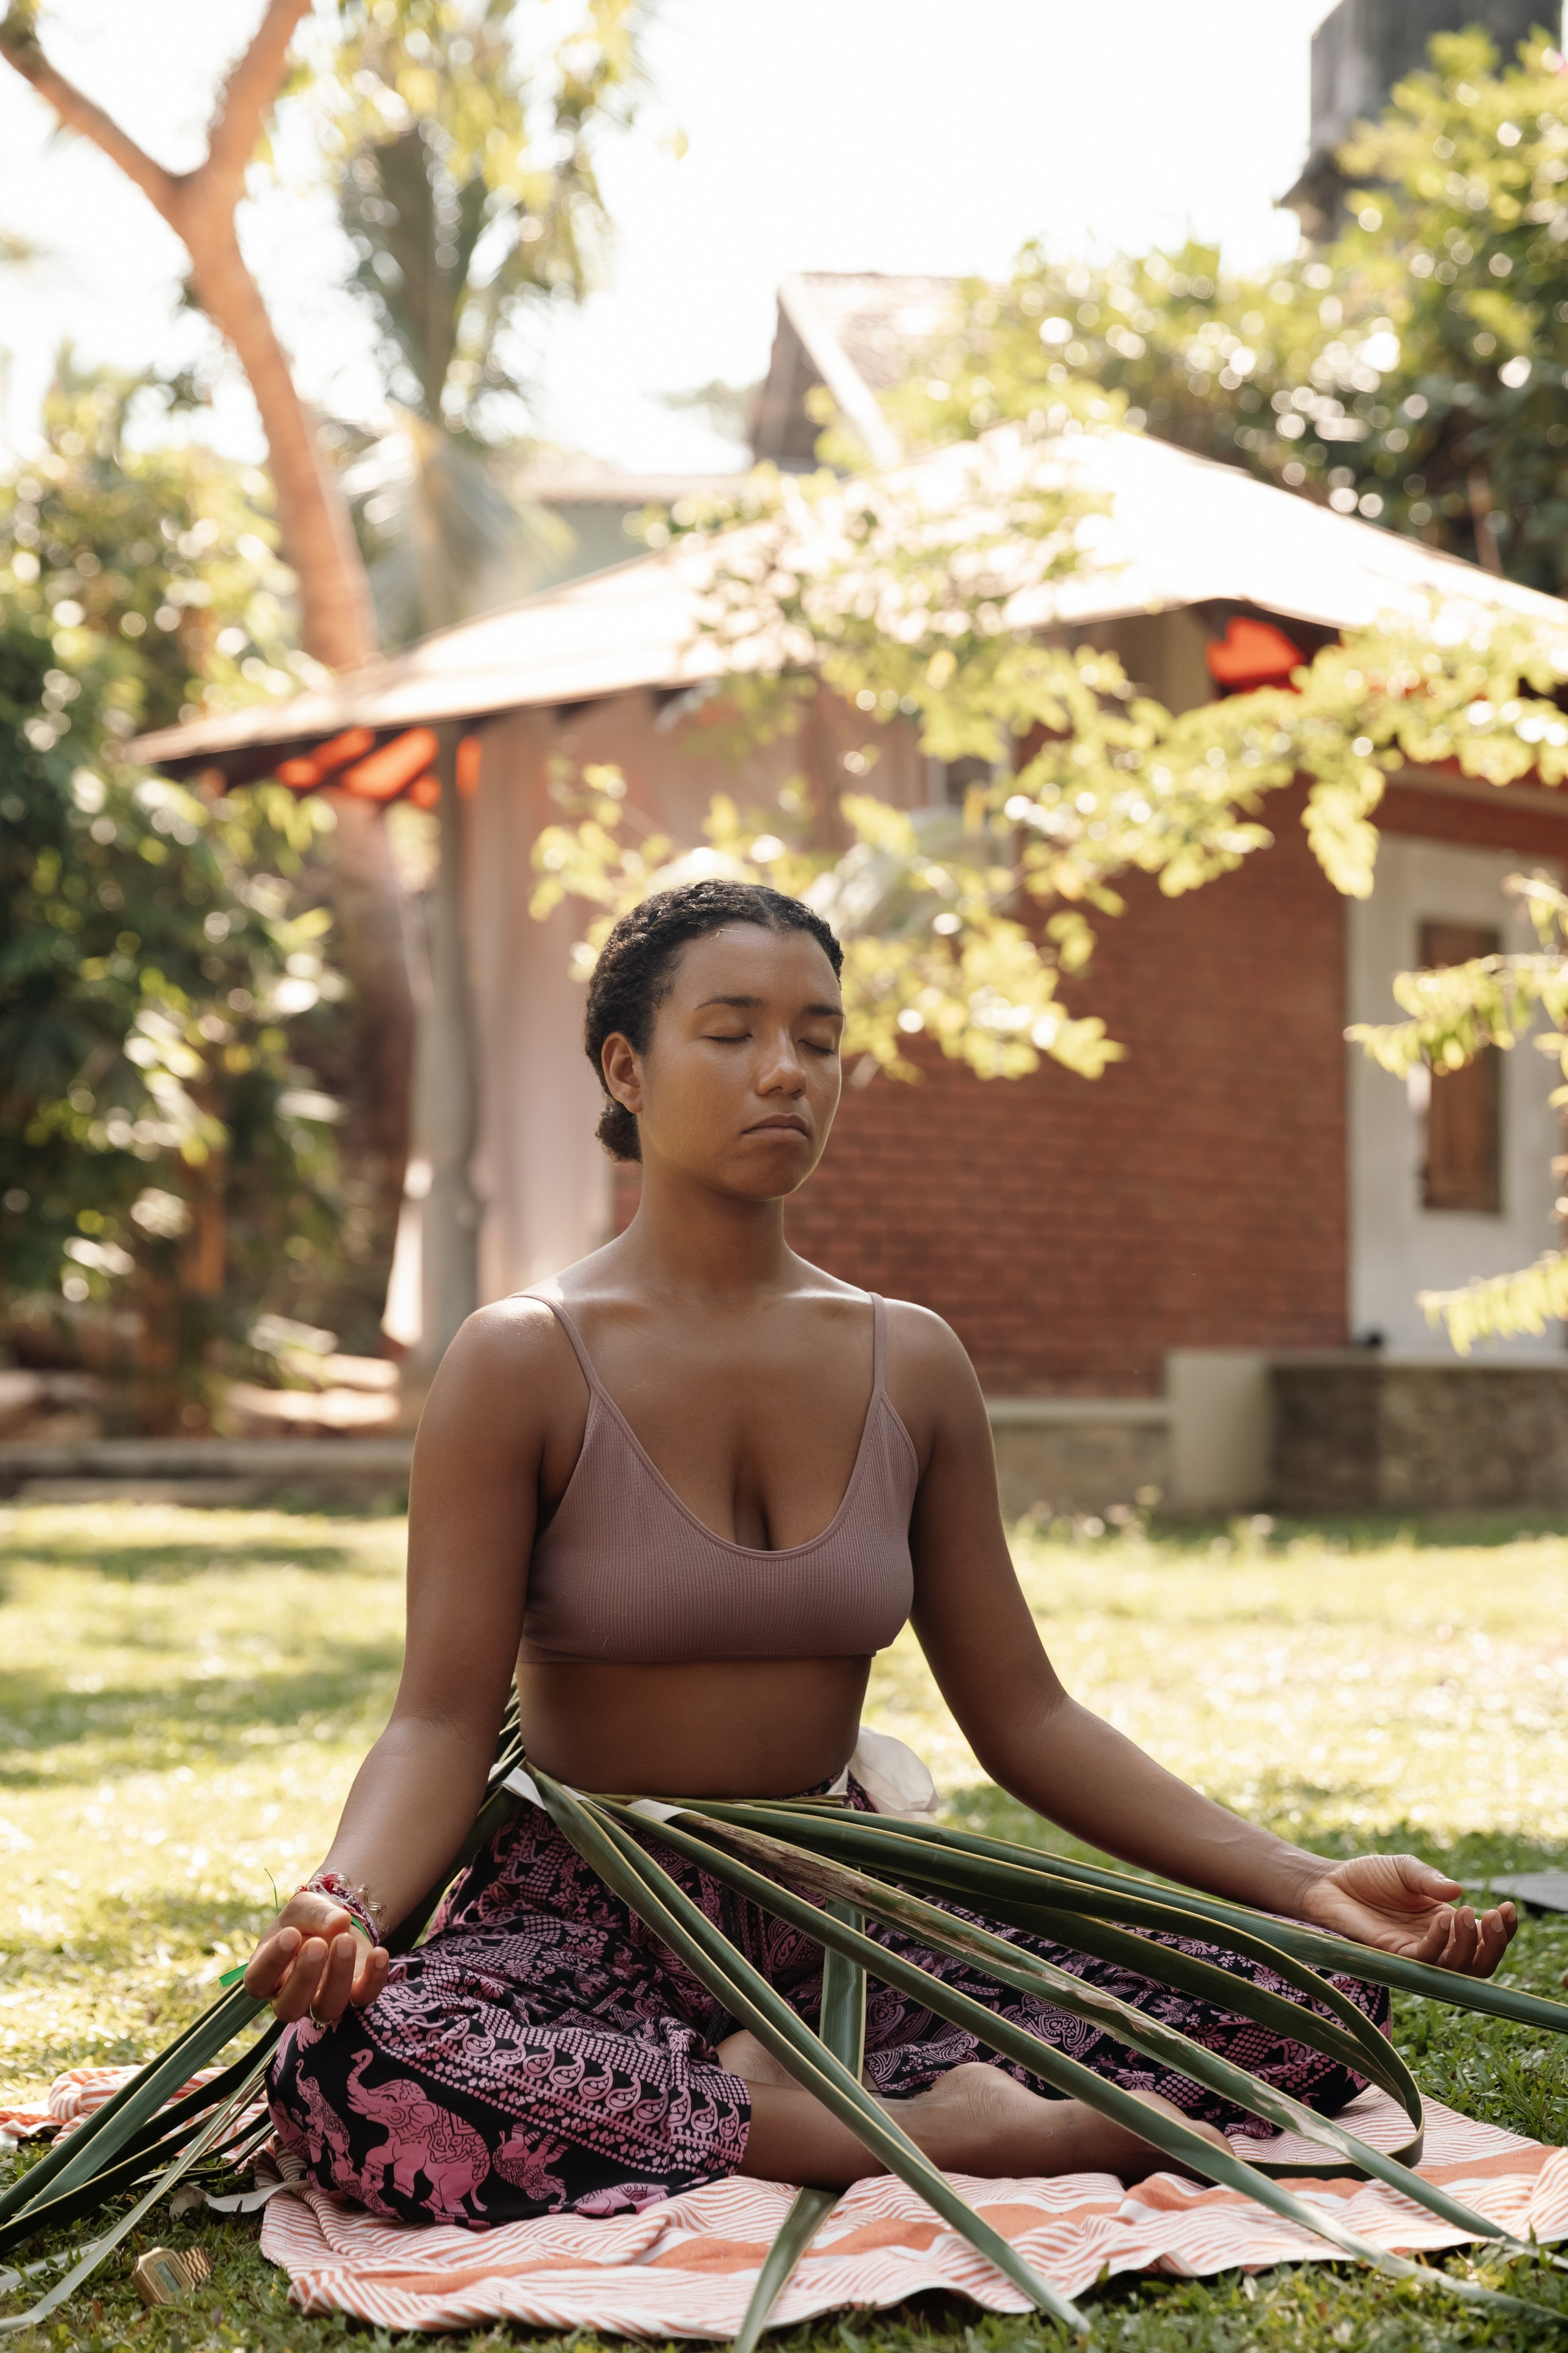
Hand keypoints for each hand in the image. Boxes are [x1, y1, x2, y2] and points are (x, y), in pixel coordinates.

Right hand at [242, 1890, 389, 2025]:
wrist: (337, 1922)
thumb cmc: (308, 1919)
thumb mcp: (304, 1907)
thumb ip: (315, 1913)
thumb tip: (339, 1922)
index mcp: (265, 1975)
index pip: (258, 1982)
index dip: (272, 1962)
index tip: (290, 1934)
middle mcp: (289, 1997)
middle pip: (290, 2007)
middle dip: (304, 1977)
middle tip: (317, 1944)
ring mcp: (321, 2002)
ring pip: (326, 2009)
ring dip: (338, 1977)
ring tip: (345, 1940)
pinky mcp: (353, 1997)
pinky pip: (364, 1998)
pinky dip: (374, 1979)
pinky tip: (379, 1953)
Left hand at [1297, 1853, 1515, 1976]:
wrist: (1329, 1882)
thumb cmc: (1369, 1876)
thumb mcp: (1406, 1869)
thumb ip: (1430, 1880)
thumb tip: (1459, 1891)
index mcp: (1445, 1923)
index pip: (1484, 1938)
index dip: (1503, 1931)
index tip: (1511, 1908)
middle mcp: (1435, 1944)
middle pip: (1478, 1964)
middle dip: (1494, 1945)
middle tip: (1495, 1916)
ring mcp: (1416, 1953)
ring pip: (1455, 1968)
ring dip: (1468, 1944)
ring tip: (1466, 1914)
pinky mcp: (1393, 1957)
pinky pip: (1424, 1960)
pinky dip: (1439, 1943)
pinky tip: (1443, 1919)